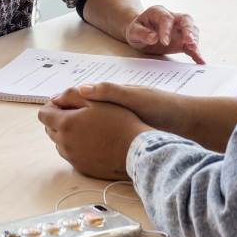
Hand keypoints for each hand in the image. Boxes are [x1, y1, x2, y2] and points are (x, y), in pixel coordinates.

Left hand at [38, 94, 151, 179]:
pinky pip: (70, 154)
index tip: (65, 104)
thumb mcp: (97, 101)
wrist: (135, 150)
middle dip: (59, 119)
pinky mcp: (80, 167)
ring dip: (66, 133)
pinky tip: (92, 141)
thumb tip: (55, 98)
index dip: (52, 106)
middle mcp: (64, 142)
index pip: (43, 114)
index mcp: (65, 124)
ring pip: (59, 142)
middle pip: (49, 129)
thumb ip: (72, 95)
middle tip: (79, 114)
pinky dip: (75, 146)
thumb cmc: (118, 122)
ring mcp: (71, 157)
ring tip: (87, 128)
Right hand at [52, 83, 188, 136]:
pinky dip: (89, 139)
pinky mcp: (127, 133)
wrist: (189, 123)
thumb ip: (111, 92)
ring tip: (59, 137)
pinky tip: (83, 147)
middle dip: (65, 115)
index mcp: (114, 93)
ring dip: (75, 127)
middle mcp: (114, 105)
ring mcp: (120, 120)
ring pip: (90, 123)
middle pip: (82, 108)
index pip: (81, 94)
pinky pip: (102, 135)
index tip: (48, 109)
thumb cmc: (164, 106)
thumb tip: (82, 89)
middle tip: (47, 126)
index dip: (64, 100)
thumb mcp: (136, 96)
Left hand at [125, 6, 203, 63]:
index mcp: (158, 12)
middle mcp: (172, 18)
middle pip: (185, 19)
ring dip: (194, 40)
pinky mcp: (182, 41)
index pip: (166, 18)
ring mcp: (179, 29)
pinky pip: (191, 46)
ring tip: (194, 49)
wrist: (141, 32)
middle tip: (189, 40)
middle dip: (188, 29)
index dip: (166, 29)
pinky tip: (201, 61)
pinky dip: (197, 53)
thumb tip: (154, 37)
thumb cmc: (137, 29)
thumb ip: (142, 33)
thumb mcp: (133, 31)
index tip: (164, 42)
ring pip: (192, 30)